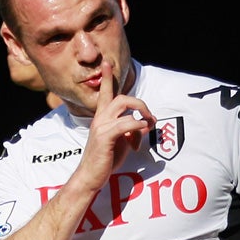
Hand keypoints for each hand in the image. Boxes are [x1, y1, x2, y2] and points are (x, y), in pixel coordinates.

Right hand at [78, 61, 154, 190]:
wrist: (90, 177)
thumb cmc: (105, 161)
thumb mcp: (122, 143)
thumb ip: (131, 131)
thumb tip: (144, 125)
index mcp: (102, 118)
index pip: (104, 93)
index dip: (106, 78)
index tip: (106, 62)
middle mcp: (100, 118)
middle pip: (122, 97)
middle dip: (140, 103)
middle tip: (150, 117)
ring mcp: (101, 126)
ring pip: (124, 105)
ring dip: (141, 111)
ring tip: (149, 124)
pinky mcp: (105, 137)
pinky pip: (126, 123)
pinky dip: (138, 125)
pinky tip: (144, 130)